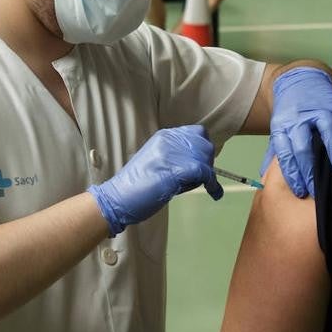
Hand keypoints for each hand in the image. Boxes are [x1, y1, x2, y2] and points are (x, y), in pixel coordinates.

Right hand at [88, 125, 221, 236]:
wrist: (118, 198)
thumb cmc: (135, 186)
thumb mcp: (157, 163)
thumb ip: (175, 159)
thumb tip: (197, 164)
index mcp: (164, 136)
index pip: (196, 132)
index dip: (202, 148)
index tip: (201, 164)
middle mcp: (169, 140)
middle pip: (204, 143)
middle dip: (208, 161)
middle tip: (203, 178)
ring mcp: (173, 154)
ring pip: (205, 157)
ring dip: (208, 173)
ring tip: (202, 186)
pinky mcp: (176, 170)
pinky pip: (205, 172)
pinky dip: (213, 184)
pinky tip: (214, 193)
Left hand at [260, 68, 331, 197]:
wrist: (298, 79)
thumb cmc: (290, 113)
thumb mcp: (279, 129)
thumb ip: (275, 153)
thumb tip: (265, 178)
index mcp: (283, 126)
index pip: (284, 153)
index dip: (292, 173)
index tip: (300, 191)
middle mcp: (300, 118)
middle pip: (303, 144)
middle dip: (309, 168)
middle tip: (318, 189)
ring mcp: (319, 109)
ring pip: (327, 129)